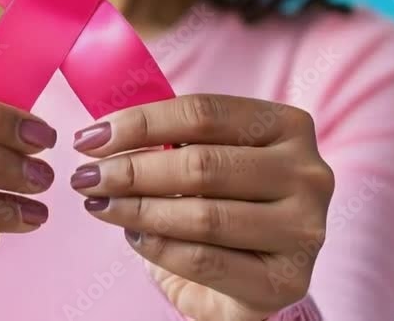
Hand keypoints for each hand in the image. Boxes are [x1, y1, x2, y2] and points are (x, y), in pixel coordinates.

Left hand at [70, 94, 333, 320]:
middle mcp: (308, 173)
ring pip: (202, 214)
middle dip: (131, 169)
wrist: (257, 281)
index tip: (90, 137)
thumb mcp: (208, 159)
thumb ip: (171, 138)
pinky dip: (159, 247)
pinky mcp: (288, 280)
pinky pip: (205, 260)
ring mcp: (304, 229)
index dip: (140, 122)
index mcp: (288, 126)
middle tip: (85, 176)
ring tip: (99, 205)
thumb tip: (103, 128)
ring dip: (137, 209)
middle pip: (202, 163)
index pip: (203, 112)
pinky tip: (133, 236)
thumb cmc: (224, 206)